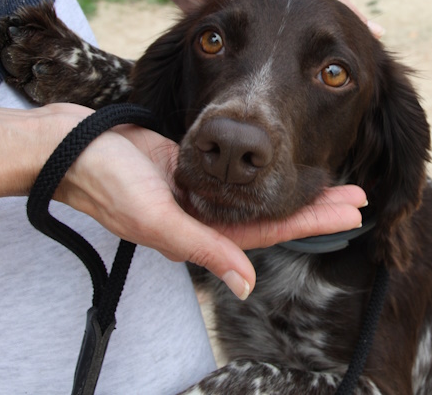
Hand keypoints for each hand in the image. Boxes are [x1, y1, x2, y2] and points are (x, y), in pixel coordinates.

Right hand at [53, 120, 364, 299]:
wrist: (73, 147)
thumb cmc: (109, 182)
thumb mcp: (156, 218)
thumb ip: (203, 249)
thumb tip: (246, 285)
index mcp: (201, 235)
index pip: (270, 232)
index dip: (313, 221)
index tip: (352, 211)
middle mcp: (205, 218)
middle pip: (272, 214)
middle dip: (316, 206)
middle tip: (359, 193)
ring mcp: (198, 193)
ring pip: (258, 193)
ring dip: (293, 185)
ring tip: (332, 175)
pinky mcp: (191, 166)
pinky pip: (235, 173)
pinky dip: (261, 170)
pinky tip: (280, 162)